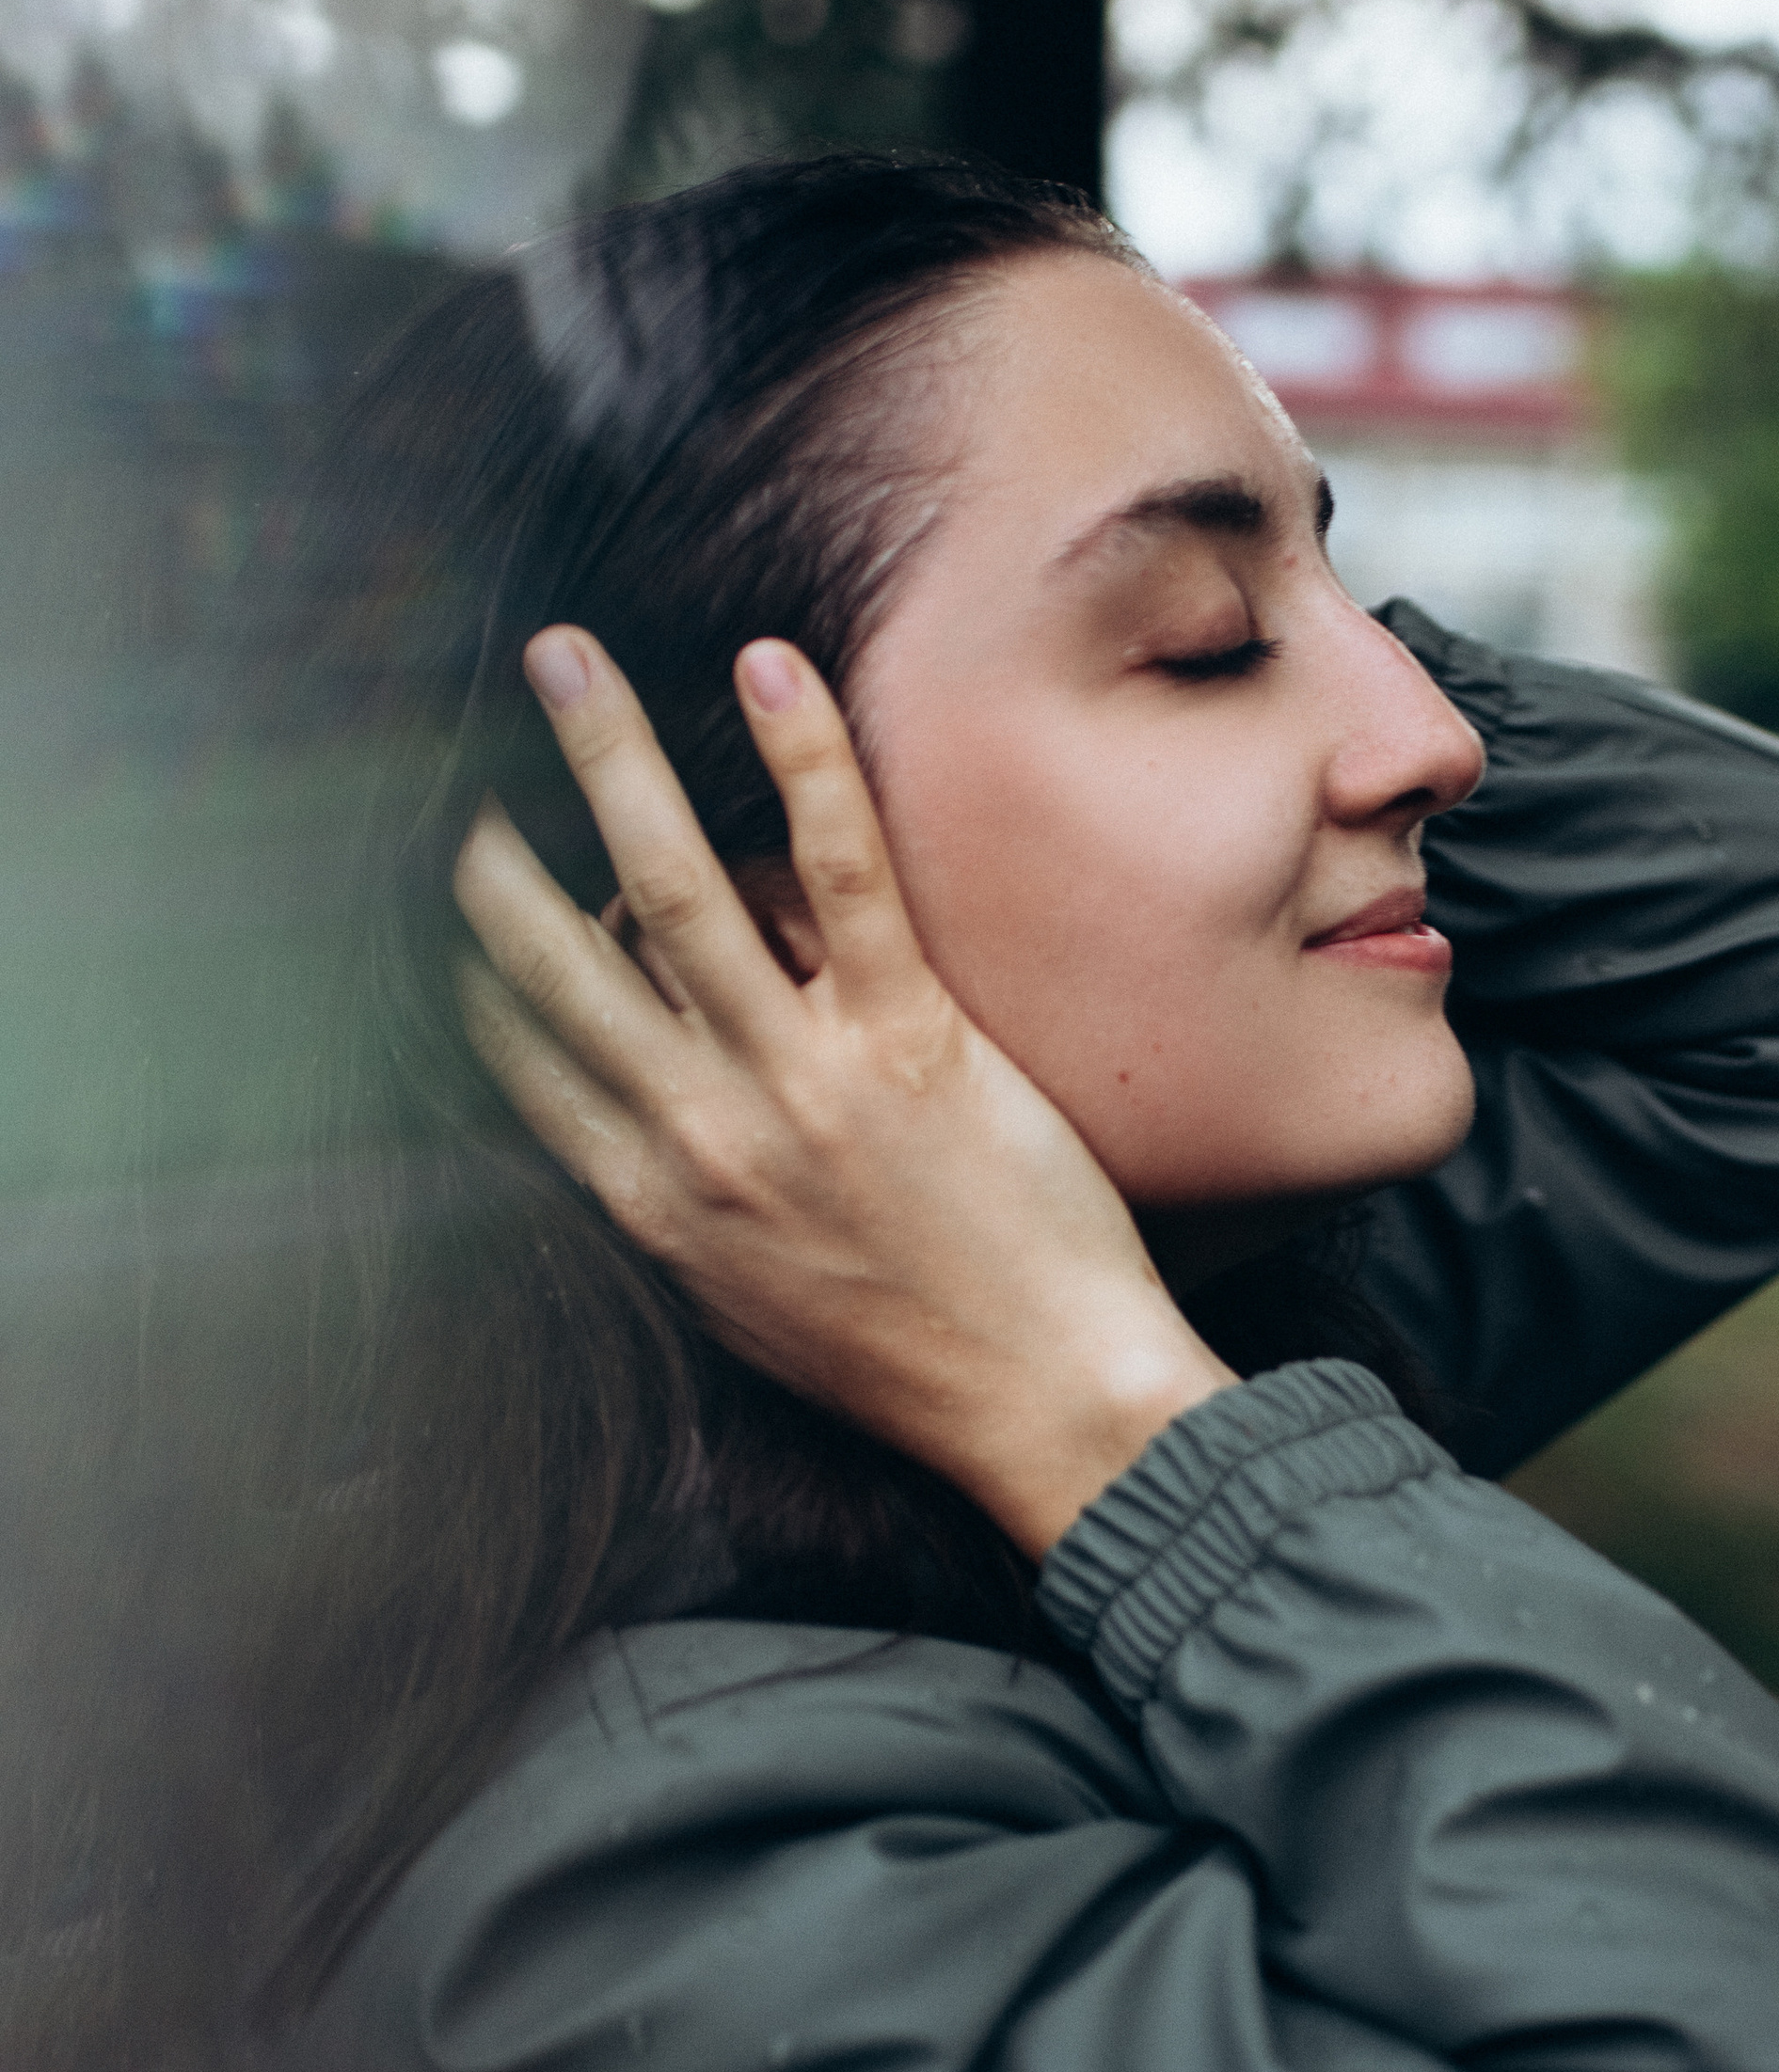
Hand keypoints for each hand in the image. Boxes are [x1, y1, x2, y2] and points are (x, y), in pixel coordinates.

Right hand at [452, 628, 1234, 1562]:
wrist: (1047, 1410)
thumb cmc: (907, 1363)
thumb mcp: (742, 1304)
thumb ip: (675, 1198)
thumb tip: (633, 1092)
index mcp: (649, 1200)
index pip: (517, 1048)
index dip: (469, 951)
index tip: (437, 873)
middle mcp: (699, 1133)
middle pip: (562, 953)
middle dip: (493, 838)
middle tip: (452, 736)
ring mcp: (800, 1081)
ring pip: (674, 890)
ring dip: (607, 758)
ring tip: (563, 660)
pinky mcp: (910, 1039)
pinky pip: (842, 875)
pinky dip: (802, 762)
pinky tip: (766, 668)